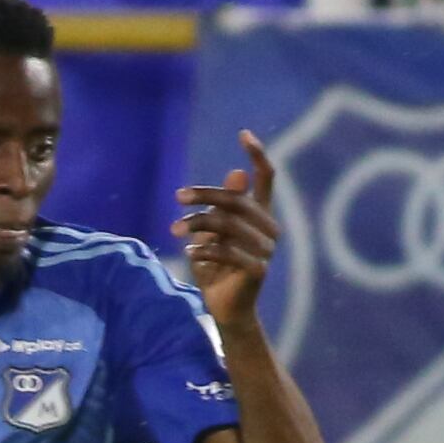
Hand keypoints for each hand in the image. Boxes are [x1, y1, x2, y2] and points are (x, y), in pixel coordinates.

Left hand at [174, 131, 282, 325]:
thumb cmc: (216, 267)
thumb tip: (235, 173)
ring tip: (174, 231)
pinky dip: (204, 251)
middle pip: (236, 200)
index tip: (244, 133)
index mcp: (260, 215)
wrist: (225, 309)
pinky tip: (189, 253)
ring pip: (228, 225)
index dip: (257, 155)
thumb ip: (221, 208)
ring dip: (197, 225)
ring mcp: (266, 250)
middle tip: (177, 196)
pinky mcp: (257, 270)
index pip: (266, 178)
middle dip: (205, 195)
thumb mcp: (213, 234)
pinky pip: (227, 252)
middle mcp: (269, 228)